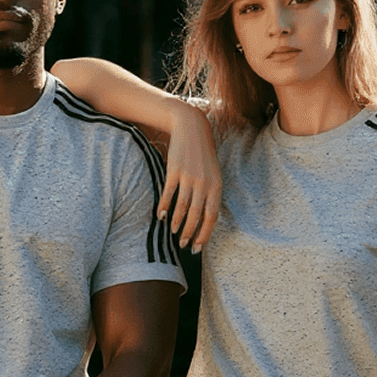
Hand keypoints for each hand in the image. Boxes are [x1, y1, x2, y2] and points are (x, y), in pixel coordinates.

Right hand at [158, 102, 220, 251]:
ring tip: (172, 232)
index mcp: (217, 186)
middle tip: (182, 245)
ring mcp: (189, 177)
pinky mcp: (175, 170)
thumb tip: (206, 218)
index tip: (197, 247)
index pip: (212, 217)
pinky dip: (163, 207)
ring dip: (176, 222)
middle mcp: (205, 183)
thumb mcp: (213, 174)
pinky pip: (168, 193)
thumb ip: (211, 194)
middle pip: (197, 215)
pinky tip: (160, 216)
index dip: (204, 234)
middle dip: (189, 233)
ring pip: (183, 206)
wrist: (192, 129)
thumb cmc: (203, 155)